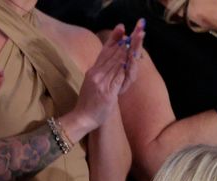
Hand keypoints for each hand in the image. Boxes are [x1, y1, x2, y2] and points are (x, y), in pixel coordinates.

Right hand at [61, 22, 145, 139]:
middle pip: (111, 55)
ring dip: (125, 53)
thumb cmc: (89, 103)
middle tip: (132, 32)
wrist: (82, 117)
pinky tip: (129, 63)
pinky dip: (124, 71)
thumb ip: (101, 74)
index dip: (113, 39)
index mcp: (93, 71)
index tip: (121, 28)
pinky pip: (117, 80)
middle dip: (122, 43)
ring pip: (115, 65)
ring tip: (133, 42)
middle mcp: (96, 74)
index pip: (104, 51)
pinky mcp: (107, 94)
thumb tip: (110, 64)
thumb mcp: (92, 84)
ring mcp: (101, 83)